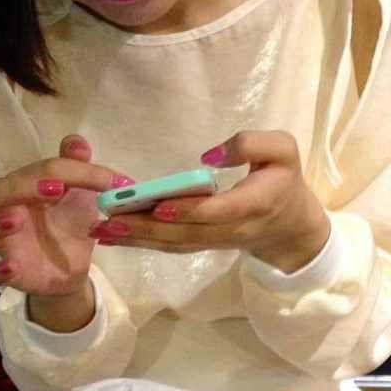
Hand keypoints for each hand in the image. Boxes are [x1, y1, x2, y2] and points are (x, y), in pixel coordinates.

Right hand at [0, 135, 131, 294]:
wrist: (71, 268)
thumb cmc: (68, 223)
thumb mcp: (79, 195)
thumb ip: (77, 168)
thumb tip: (77, 142)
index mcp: (22, 188)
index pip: (37, 171)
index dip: (70, 171)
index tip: (104, 180)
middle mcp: (5, 211)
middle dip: (20, 188)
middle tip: (55, 189)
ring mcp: (2, 242)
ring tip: (17, 220)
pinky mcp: (7, 272)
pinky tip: (11, 267)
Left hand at [87, 131, 329, 272]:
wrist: (289, 226)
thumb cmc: (284, 178)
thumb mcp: (284, 150)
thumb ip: (253, 144)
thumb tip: (209, 156)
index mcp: (255, 204)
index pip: (218, 211)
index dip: (190, 210)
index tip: (159, 205)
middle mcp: (232, 230)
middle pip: (187, 233)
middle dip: (148, 229)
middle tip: (110, 220)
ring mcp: (215, 243)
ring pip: (174, 244)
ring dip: (137, 239)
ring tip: (101, 230)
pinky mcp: (201, 245)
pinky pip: (170, 247)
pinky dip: (141, 243)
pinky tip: (112, 235)